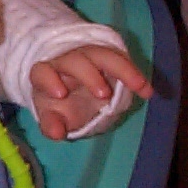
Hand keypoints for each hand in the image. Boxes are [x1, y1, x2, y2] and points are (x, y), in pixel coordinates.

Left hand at [30, 45, 153, 139]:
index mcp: (46, 75)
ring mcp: (88, 55)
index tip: (61, 94)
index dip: (49, 80)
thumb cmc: (59, 104)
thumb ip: (51, 124)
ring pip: (102, 54)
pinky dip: (134, 74)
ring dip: (120, 68)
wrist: (73, 90)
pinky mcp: (107, 55)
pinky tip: (146, 91)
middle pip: (75, 60)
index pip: (42, 72)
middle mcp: (66, 61)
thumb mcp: (53, 115)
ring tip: (137, 86)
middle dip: (89, 74)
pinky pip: (121, 60)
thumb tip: (57, 133)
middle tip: (103, 94)